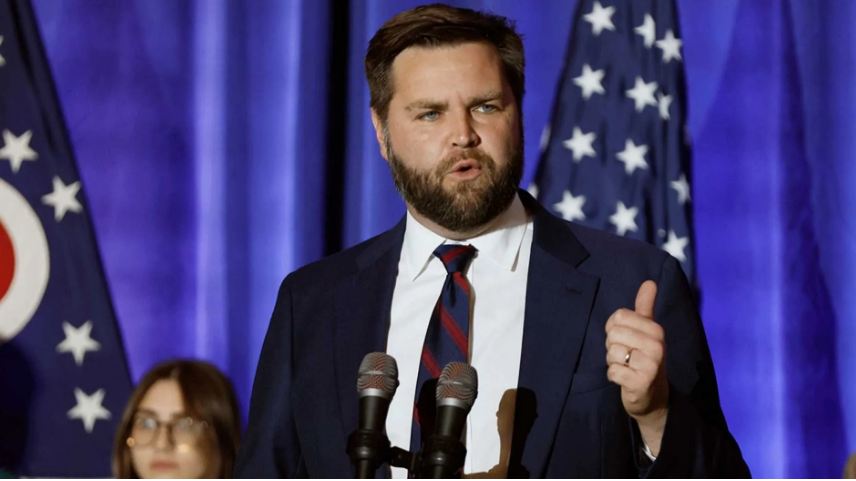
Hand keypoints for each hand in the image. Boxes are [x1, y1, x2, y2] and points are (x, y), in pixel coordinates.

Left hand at [605, 280, 668, 455]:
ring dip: (614, 362)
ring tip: (627, 367)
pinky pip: (612, 371)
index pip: (618, 316)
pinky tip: (626, 378)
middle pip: (613, 333)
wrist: (654, 397)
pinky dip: (614, 376)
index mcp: (656, 330)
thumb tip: (650, 282)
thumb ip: (645, 307)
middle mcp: (657, 346)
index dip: (614, 328)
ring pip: (611, 353)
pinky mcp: (640, 383)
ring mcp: (650, 365)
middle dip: (613, 346)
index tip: (626, 339)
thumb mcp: (647, 332)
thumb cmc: (645, 359)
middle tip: (626, 356)